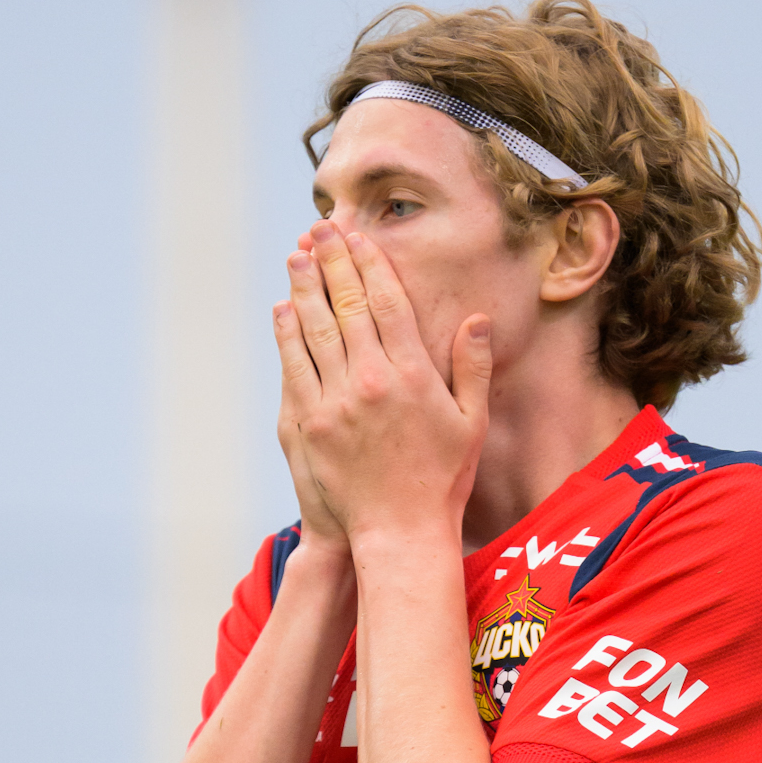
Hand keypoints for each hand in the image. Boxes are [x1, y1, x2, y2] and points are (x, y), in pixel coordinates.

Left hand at [272, 221, 491, 549]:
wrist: (399, 532)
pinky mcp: (309, 425)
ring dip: (305, 288)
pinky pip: (295, 367)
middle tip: (320, 229)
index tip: (359, 237)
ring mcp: (336, 403)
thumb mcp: (471, 423)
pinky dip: (287, 333)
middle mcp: (372, 383)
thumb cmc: (442, 480)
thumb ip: (473, 368)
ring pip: (315, 331)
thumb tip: (477, 320)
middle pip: (348, 308)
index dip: (371, 265)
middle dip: (333, 263)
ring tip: (297, 255)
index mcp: (414, 377)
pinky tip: (284, 308)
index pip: (388, 305)